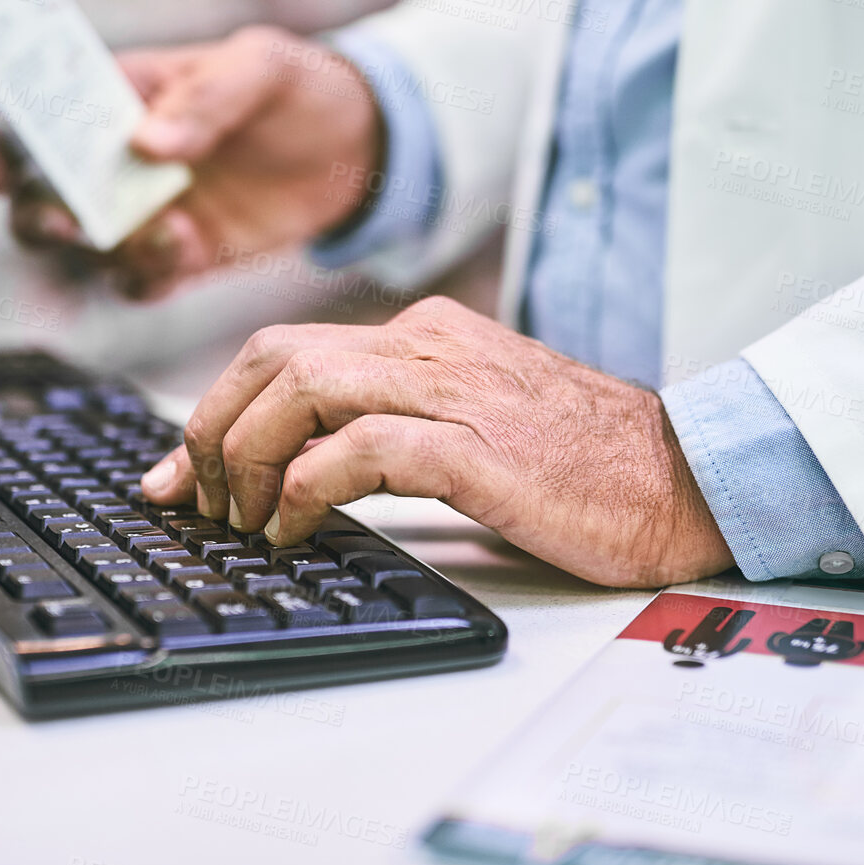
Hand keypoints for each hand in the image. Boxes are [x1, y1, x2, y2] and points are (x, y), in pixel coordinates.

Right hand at [0, 25, 381, 298]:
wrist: (358, 147)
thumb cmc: (296, 87)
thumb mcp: (262, 68)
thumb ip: (208, 97)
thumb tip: (146, 144)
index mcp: (112, 95)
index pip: (27, 117)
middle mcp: (110, 159)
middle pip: (32, 196)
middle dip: (33, 213)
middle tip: (67, 219)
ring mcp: (140, 212)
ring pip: (75, 248)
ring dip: (91, 250)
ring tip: (156, 230)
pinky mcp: (178, 257)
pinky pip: (134, 281)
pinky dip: (144, 274)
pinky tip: (186, 245)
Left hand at [139, 296, 735, 587]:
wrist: (683, 477)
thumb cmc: (580, 464)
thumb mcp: (471, 421)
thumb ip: (391, 423)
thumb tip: (300, 465)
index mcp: (426, 337)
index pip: (287, 349)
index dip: (217, 407)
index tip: (180, 470)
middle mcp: (429, 349)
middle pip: (275, 358)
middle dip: (212, 428)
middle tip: (196, 498)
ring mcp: (452, 393)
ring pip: (303, 390)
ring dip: (250, 458)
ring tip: (243, 519)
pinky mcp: (477, 449)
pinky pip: (361, 451)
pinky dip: (307, 487)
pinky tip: (294, 527)